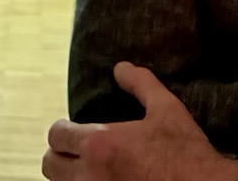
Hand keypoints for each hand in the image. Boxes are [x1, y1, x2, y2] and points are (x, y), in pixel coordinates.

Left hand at [42, 62, 237, 180]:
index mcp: (99, 145)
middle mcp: (91, 175)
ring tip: (89, 168)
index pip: (56, 136)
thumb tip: (121, 68)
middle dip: (61, 155)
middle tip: (77, 151)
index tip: (73, 131)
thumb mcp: (167, 110)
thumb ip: (141, 84)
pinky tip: (103, 180)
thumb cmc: (188, 154)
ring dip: (71, 175)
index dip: (63, 131)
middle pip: (50, 165)